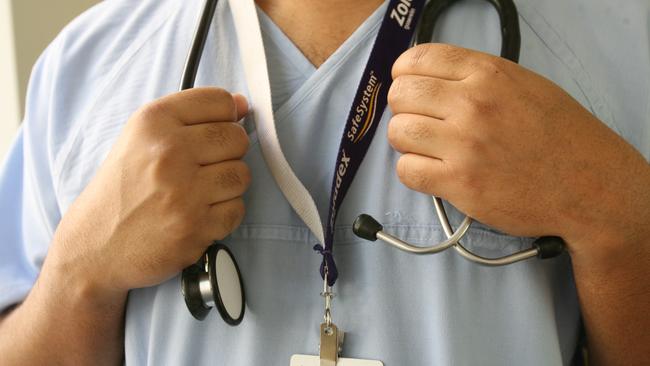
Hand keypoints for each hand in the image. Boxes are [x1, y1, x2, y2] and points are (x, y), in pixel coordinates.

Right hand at [48, 88, 250, 293]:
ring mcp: (184, 192)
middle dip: (229, 152)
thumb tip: (242, 104)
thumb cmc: (121, 190)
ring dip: (228, 185)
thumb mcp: (140, 138)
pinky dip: (224, 213)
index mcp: (153, 122)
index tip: (214, 130)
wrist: (94, 246)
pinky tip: (200, 213)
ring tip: (201, 191)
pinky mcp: (195, 227)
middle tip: (205, 166)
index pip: (219, 101)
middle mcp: (169, 153)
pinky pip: (237, 209)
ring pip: (241, 174)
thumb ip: (191, 116)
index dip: (226, 116)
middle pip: (237, 138)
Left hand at [387, 44, 649, 250]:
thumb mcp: (523, 84)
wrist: (588, 184)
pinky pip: (407, 170)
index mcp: (487, 74)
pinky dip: (414, 172)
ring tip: (430, 149)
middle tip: (423, 122)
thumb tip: (428, 79)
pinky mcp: (460, 183)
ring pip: (398, 132)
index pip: (416, 60)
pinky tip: (434, 172)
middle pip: (401, 95)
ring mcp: (465, 145)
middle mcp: (472, 104)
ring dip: (407, 142)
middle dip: (404, 109)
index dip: (405, 75)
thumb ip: (474, 77)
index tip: (412, 88)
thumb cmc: (558, 134)